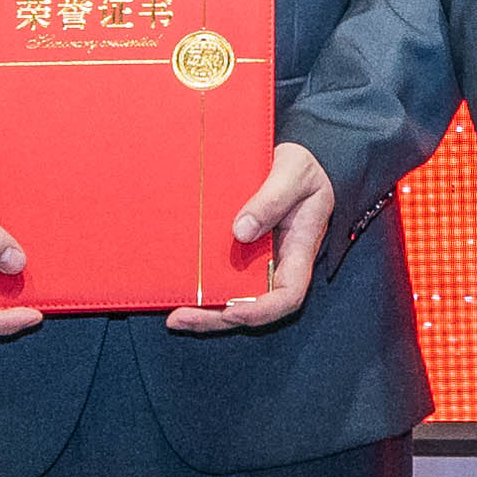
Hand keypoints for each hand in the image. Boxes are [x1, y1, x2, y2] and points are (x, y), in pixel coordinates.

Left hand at [166, 142, 336, 331]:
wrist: (294, 157)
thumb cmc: (302, 165)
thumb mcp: (294, 173)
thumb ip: (271, 200)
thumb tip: (240, 232)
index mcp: (299, 249)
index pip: (288, 295)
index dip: (261, 310)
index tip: (232, 311)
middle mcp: (279, 263)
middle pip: (253, 306)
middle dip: (218, 319)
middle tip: (181, 318)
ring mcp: (259, 260)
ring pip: (235, 297)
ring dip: (206, 311)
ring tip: (174, 317)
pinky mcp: (242, 252)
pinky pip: (224, 277)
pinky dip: (204, 288)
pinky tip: (180, 291)